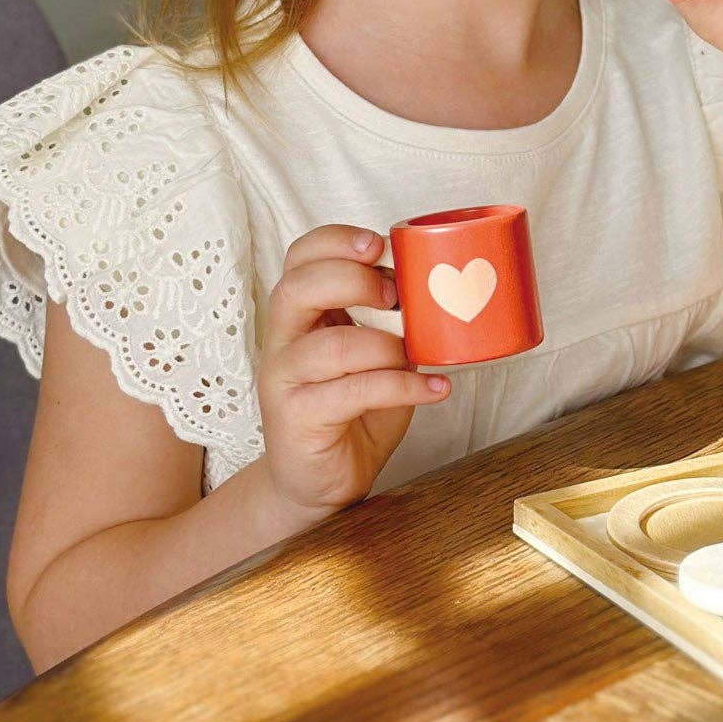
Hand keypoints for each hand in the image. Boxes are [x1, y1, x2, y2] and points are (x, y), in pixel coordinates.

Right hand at [257, 225, 450, 522]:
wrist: (322, 480)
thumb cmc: (353, 406)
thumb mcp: (374, 352)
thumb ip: (391, 319)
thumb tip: (442, 285)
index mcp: (299, 312)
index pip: (300, 257)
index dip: (335, 242)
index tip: (377, 245)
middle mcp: (281, 340)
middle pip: (297, 289)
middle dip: (353, 280)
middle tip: (396, 296)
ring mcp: (284, 381)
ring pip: (330, 346)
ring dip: (385, 345)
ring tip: (418, 352)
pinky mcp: (298, 419)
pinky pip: (353, 393)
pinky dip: (403, 387)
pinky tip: (435, 388)